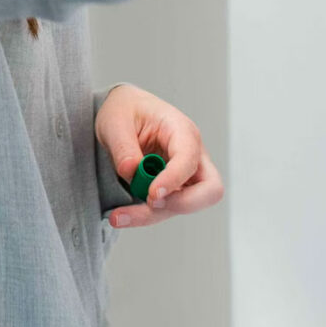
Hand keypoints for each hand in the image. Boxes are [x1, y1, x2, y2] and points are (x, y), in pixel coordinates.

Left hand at [94, 84, 223, 229]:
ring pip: (185, 206)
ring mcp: (185, 174)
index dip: (175, 179)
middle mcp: (191, 154)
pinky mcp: (173, 189)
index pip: (189, 158)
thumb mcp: (115, 121)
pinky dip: (145, 215)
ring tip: (117, 216)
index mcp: (181, 129)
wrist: (122, 115)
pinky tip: (120, 215)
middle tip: (150, 203)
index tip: (151, 194)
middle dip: (182, 204)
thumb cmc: (125, 110)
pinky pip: (166, 208)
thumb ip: (123, 147)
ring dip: (152, 215)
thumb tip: (131, 171)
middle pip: (210, 189)